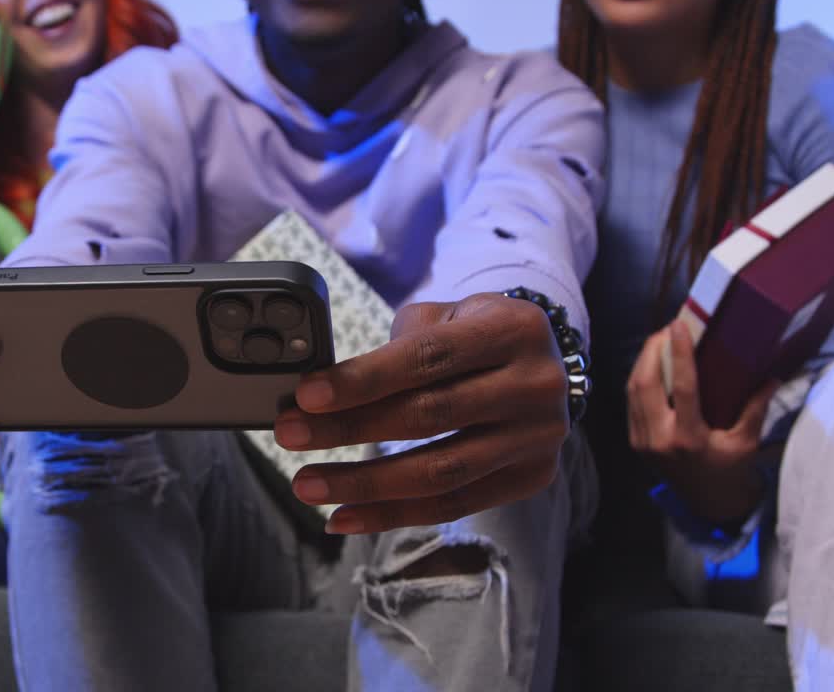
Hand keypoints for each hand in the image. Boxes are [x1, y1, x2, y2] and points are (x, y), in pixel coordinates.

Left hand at [277, 293, 569, 533]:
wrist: (543, 366)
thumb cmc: (474, 337)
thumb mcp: (447, 316)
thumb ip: (397, 344)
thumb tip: (323, 390)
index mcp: (511, 329)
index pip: (426, 358)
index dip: (362, 379)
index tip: (306, 396)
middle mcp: (535, 384)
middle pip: (428, 416)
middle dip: (348, 429)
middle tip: (289, 435)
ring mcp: (538, 437)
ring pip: (438, 472)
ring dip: (363, 484)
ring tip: (307, 485)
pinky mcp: (532, 478)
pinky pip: (452, 506)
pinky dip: (391, 515)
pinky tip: (342, 516)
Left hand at [626, 321, 779, 522]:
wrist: (706, 503)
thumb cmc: (729, 471)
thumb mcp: (746, 442)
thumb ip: (755, 408)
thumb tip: (770, 375)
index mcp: (688, 439)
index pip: (681, 387)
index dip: (679, 353)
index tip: (678, 326)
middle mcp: (659, 438)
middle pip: (645, 383)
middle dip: (652, 350)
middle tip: (668, 328)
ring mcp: (642, 440)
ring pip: (632, 390)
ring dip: (643, 361)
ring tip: (659, 340)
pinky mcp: (635, 440)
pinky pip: (631, 402)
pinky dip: (639, 378)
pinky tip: (651, 364)